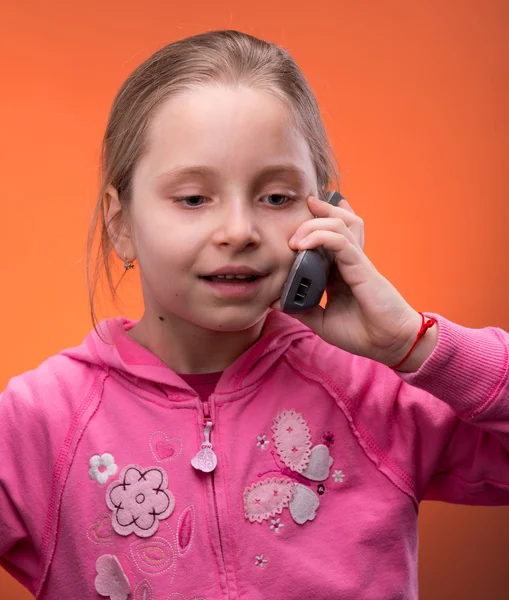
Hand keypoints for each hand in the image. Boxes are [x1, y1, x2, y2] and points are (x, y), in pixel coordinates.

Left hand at [271, 195, 433, 368]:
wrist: (389, 344)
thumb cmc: (361, 333)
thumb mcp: (322, 321)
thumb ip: (301, 310)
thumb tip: (275, 301)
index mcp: (340, 271)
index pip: (331, 236)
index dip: (317, 222)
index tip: (296, 219)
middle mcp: (348, 261)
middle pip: (338, 221)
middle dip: (315, 215)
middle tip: (292, 226)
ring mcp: (356, 261)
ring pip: (338, 225)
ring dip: (313, 224)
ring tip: (295, 238)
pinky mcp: (361, 267)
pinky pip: (341, 242)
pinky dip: (320, 237)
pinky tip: (303, 245)